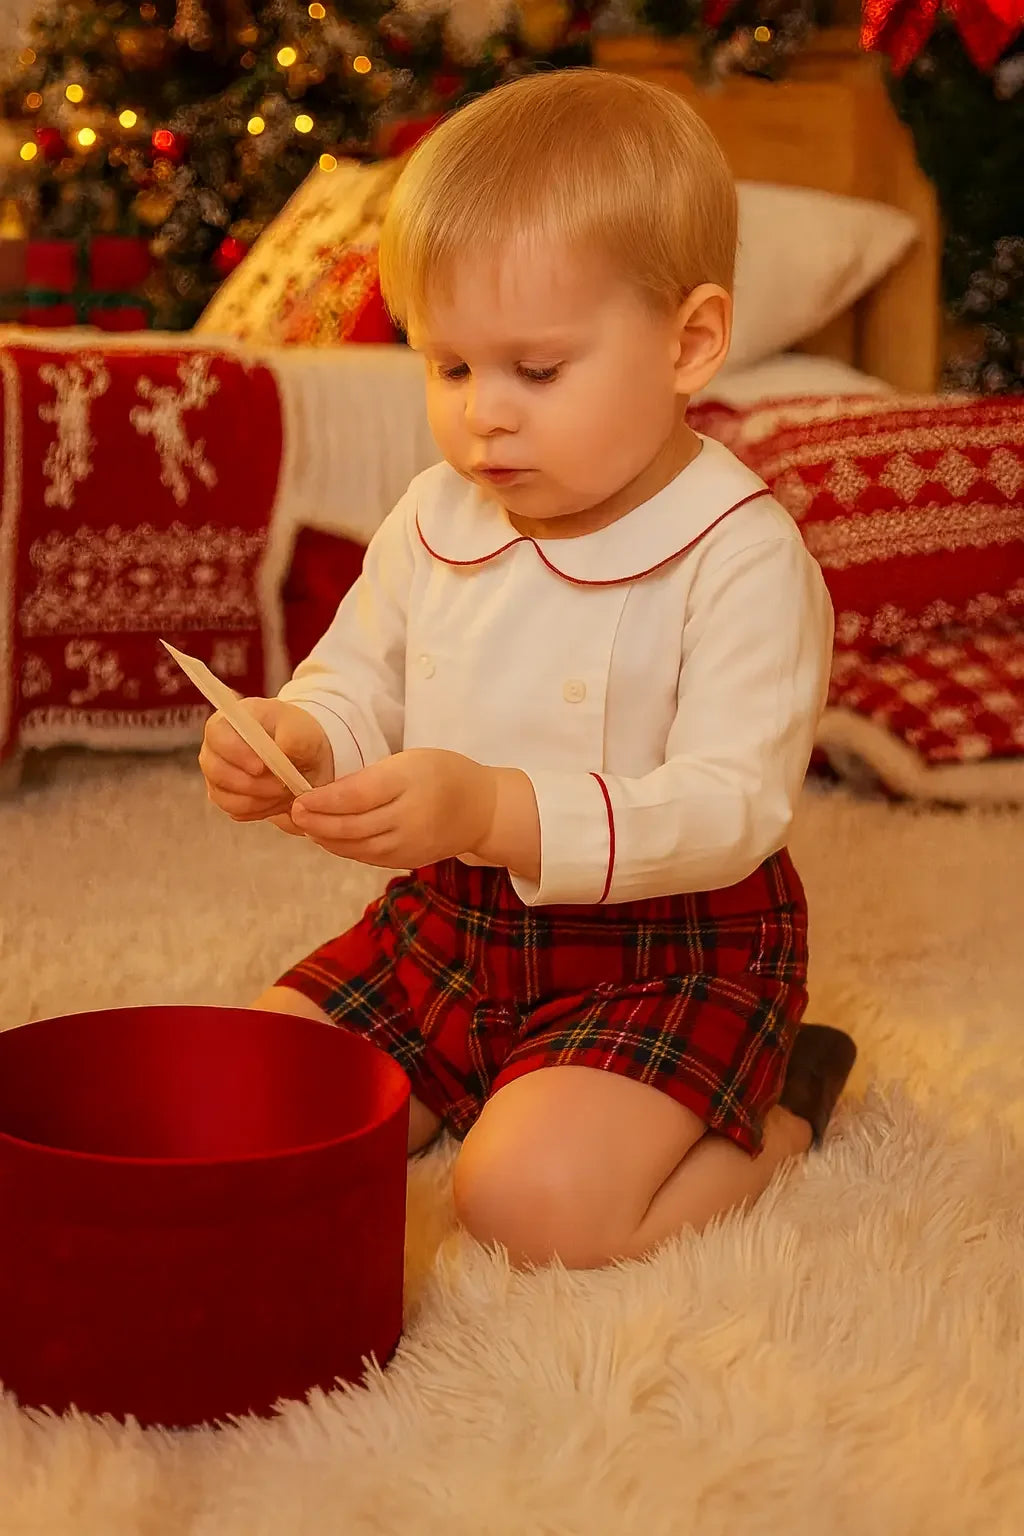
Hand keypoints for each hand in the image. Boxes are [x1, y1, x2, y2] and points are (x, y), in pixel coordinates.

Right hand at [199, 698, 333, 823]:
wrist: (305, 759)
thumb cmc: (300, 739)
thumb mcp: (305, 732)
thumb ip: (295, 736)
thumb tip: (281, 747)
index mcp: (233, 719)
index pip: (217, 733)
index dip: (235, 753)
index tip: (261, 767)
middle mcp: (217, 745)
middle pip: (216, 770)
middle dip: (252, 784)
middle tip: (282, 785)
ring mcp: (216, 771)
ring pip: (225, 795)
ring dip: (260, 798)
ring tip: (283, 790)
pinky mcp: (223, 794)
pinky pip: (235, 810)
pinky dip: (259, 809)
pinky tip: (276, 799)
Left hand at [290, 749, 496, 867]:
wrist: (483, 809)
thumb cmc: (441, 774)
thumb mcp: (408, 761)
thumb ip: (370, 778)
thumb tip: (326, 795)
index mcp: (407, 783)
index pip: (356, 795)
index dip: (323, 801)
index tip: (299, 799)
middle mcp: (408, 817)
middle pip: (352, 825)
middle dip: (317, 822)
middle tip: (293, 815)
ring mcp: (408, 844)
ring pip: (357, 846)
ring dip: (326, 838)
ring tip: (306, 828)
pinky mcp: (408, 861)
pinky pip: (368, 857)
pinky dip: (344, 849)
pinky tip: (329, 839)